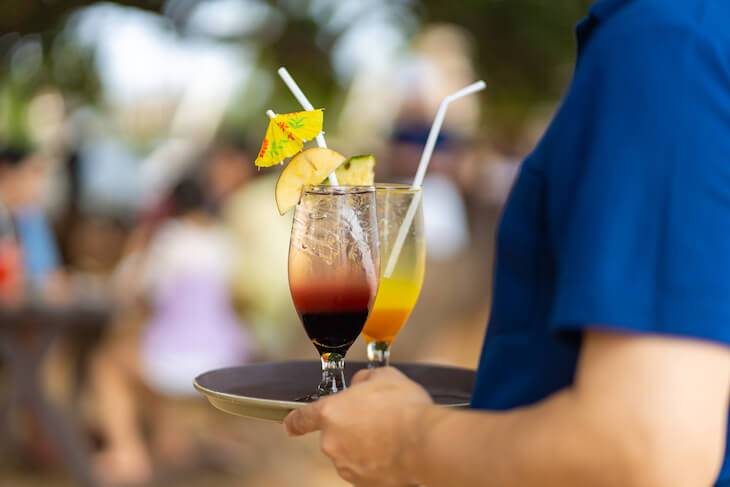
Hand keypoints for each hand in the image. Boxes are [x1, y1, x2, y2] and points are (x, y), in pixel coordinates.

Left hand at [283, 366, 433, 485]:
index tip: (289, 424)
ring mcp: (347, 465)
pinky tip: (394, 449)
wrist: (425, 442)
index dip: (294, 421)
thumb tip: (360, 386)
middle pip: (334, 434)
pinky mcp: (363, 482)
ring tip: (390, 434)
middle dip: (351, 427)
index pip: (301, 418)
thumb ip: (363, 380)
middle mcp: (332, 442)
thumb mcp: (383, 377)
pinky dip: (375, 461)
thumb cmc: (405, 409)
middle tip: (376, 418)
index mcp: (331, 413)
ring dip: (363, 445)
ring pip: (350, 452)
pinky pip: (365, 468)